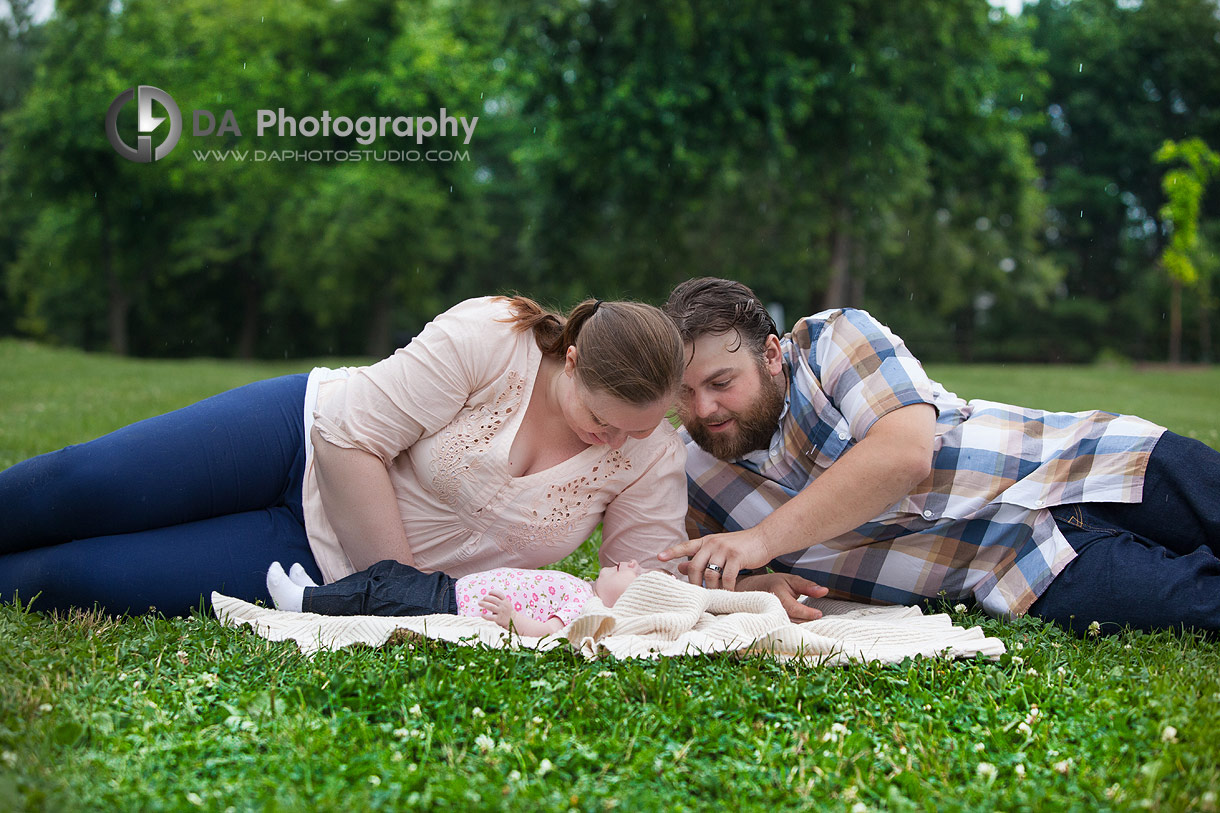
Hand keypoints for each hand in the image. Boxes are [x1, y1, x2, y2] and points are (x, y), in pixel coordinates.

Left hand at [478, 589, 513, 629]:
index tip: (489, 593)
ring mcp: (501, 612)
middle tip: (482, 599)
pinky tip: (482, 615)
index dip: (493, 592)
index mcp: (505, 600)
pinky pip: (491, 617)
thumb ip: (499, 599)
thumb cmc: (506, 610)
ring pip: (491, 607)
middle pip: (494, 600)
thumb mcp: (506, 602)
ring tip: (479, 603)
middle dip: (487, 598)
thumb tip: (487, 596)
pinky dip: (486, 616)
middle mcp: (503, 605)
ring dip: (484, 604)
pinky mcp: (499, 619)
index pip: (499, 594)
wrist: (513, 620)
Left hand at [657, 527, 774, 590]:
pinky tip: (729, 594)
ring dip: (711, 589)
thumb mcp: (718, 549)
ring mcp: (724, 549)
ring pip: (710, 574)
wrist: (763, 539)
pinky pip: (727, 577)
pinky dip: (727, 589)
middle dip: (695, 584)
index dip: (672, 552)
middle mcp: (713, 543)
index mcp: (706, 541)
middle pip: (696, 567)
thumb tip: (680, 568)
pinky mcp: (737, 556)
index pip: (685, 546)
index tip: (659, 558)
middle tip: (697, 596)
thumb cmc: (739, 547)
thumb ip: (700, 558)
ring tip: (714, 597)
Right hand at [736, 572, 828, 621]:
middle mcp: (770, 607)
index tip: (819, 614)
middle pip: (793, 621)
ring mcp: (766, 617)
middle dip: (807, 621)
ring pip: (788, 627)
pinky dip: (792, 629)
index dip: (808, 613)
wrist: (749, 589)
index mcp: (776, 594)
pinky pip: (782, 629)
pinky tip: (799, 628)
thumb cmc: (773, 584)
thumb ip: (808, 586)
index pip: (795, 609)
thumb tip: (825, 591)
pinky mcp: (766, 624)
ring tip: (810, 623)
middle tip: (817, 620)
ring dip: (801, 626)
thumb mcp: (790, 580)